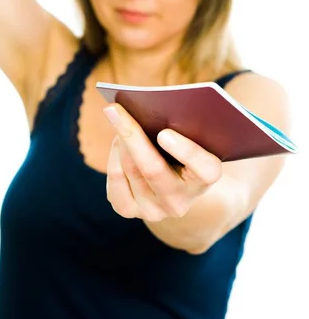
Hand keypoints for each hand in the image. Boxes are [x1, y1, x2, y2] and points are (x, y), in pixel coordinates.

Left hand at [103, 103, 221, 221]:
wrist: (174, 183)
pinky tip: (118, 140)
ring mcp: (153, 210)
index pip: (204, 169)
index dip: (186, 152)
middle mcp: (179, 202)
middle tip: (114, 110)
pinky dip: (114, 154)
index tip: (165, 133)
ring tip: (117, 117)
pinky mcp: (129, 210)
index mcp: (205, 180)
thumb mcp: (192, 136)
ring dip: (120, 140)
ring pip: (129, 169)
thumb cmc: (184, 146)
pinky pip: (115, 178)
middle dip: (132, 136)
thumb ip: (182, 123)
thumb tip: (145, 108)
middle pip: (153, 170)